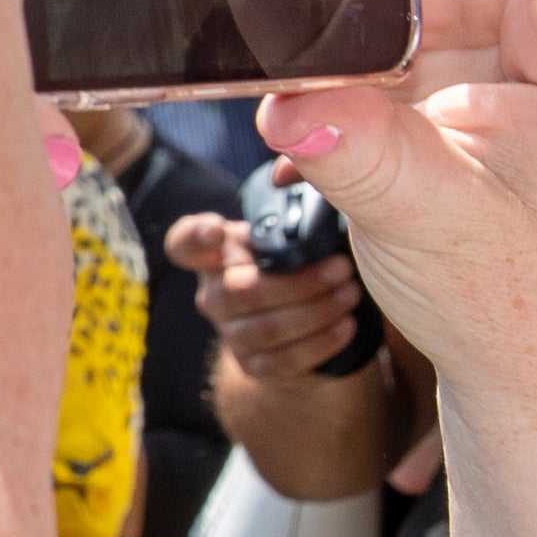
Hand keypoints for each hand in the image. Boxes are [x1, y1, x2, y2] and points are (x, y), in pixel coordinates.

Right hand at [161, 206, 369, 380]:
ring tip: (351, 295)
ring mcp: (232, 332)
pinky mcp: (254, 365)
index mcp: (220, 252)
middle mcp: (216, 292)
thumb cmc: (306, 262)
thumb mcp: (300, 226)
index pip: (184, 243)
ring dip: (315, 312)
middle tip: (343, 267)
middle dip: (297, 282)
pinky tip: (346, 326)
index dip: (194, 238)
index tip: (218, 232)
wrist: (310, 327)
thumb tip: (291, 171)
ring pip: (263, 329)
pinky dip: (318, 344)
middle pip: (238, 292)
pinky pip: (281, 361)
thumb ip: (297, 191)